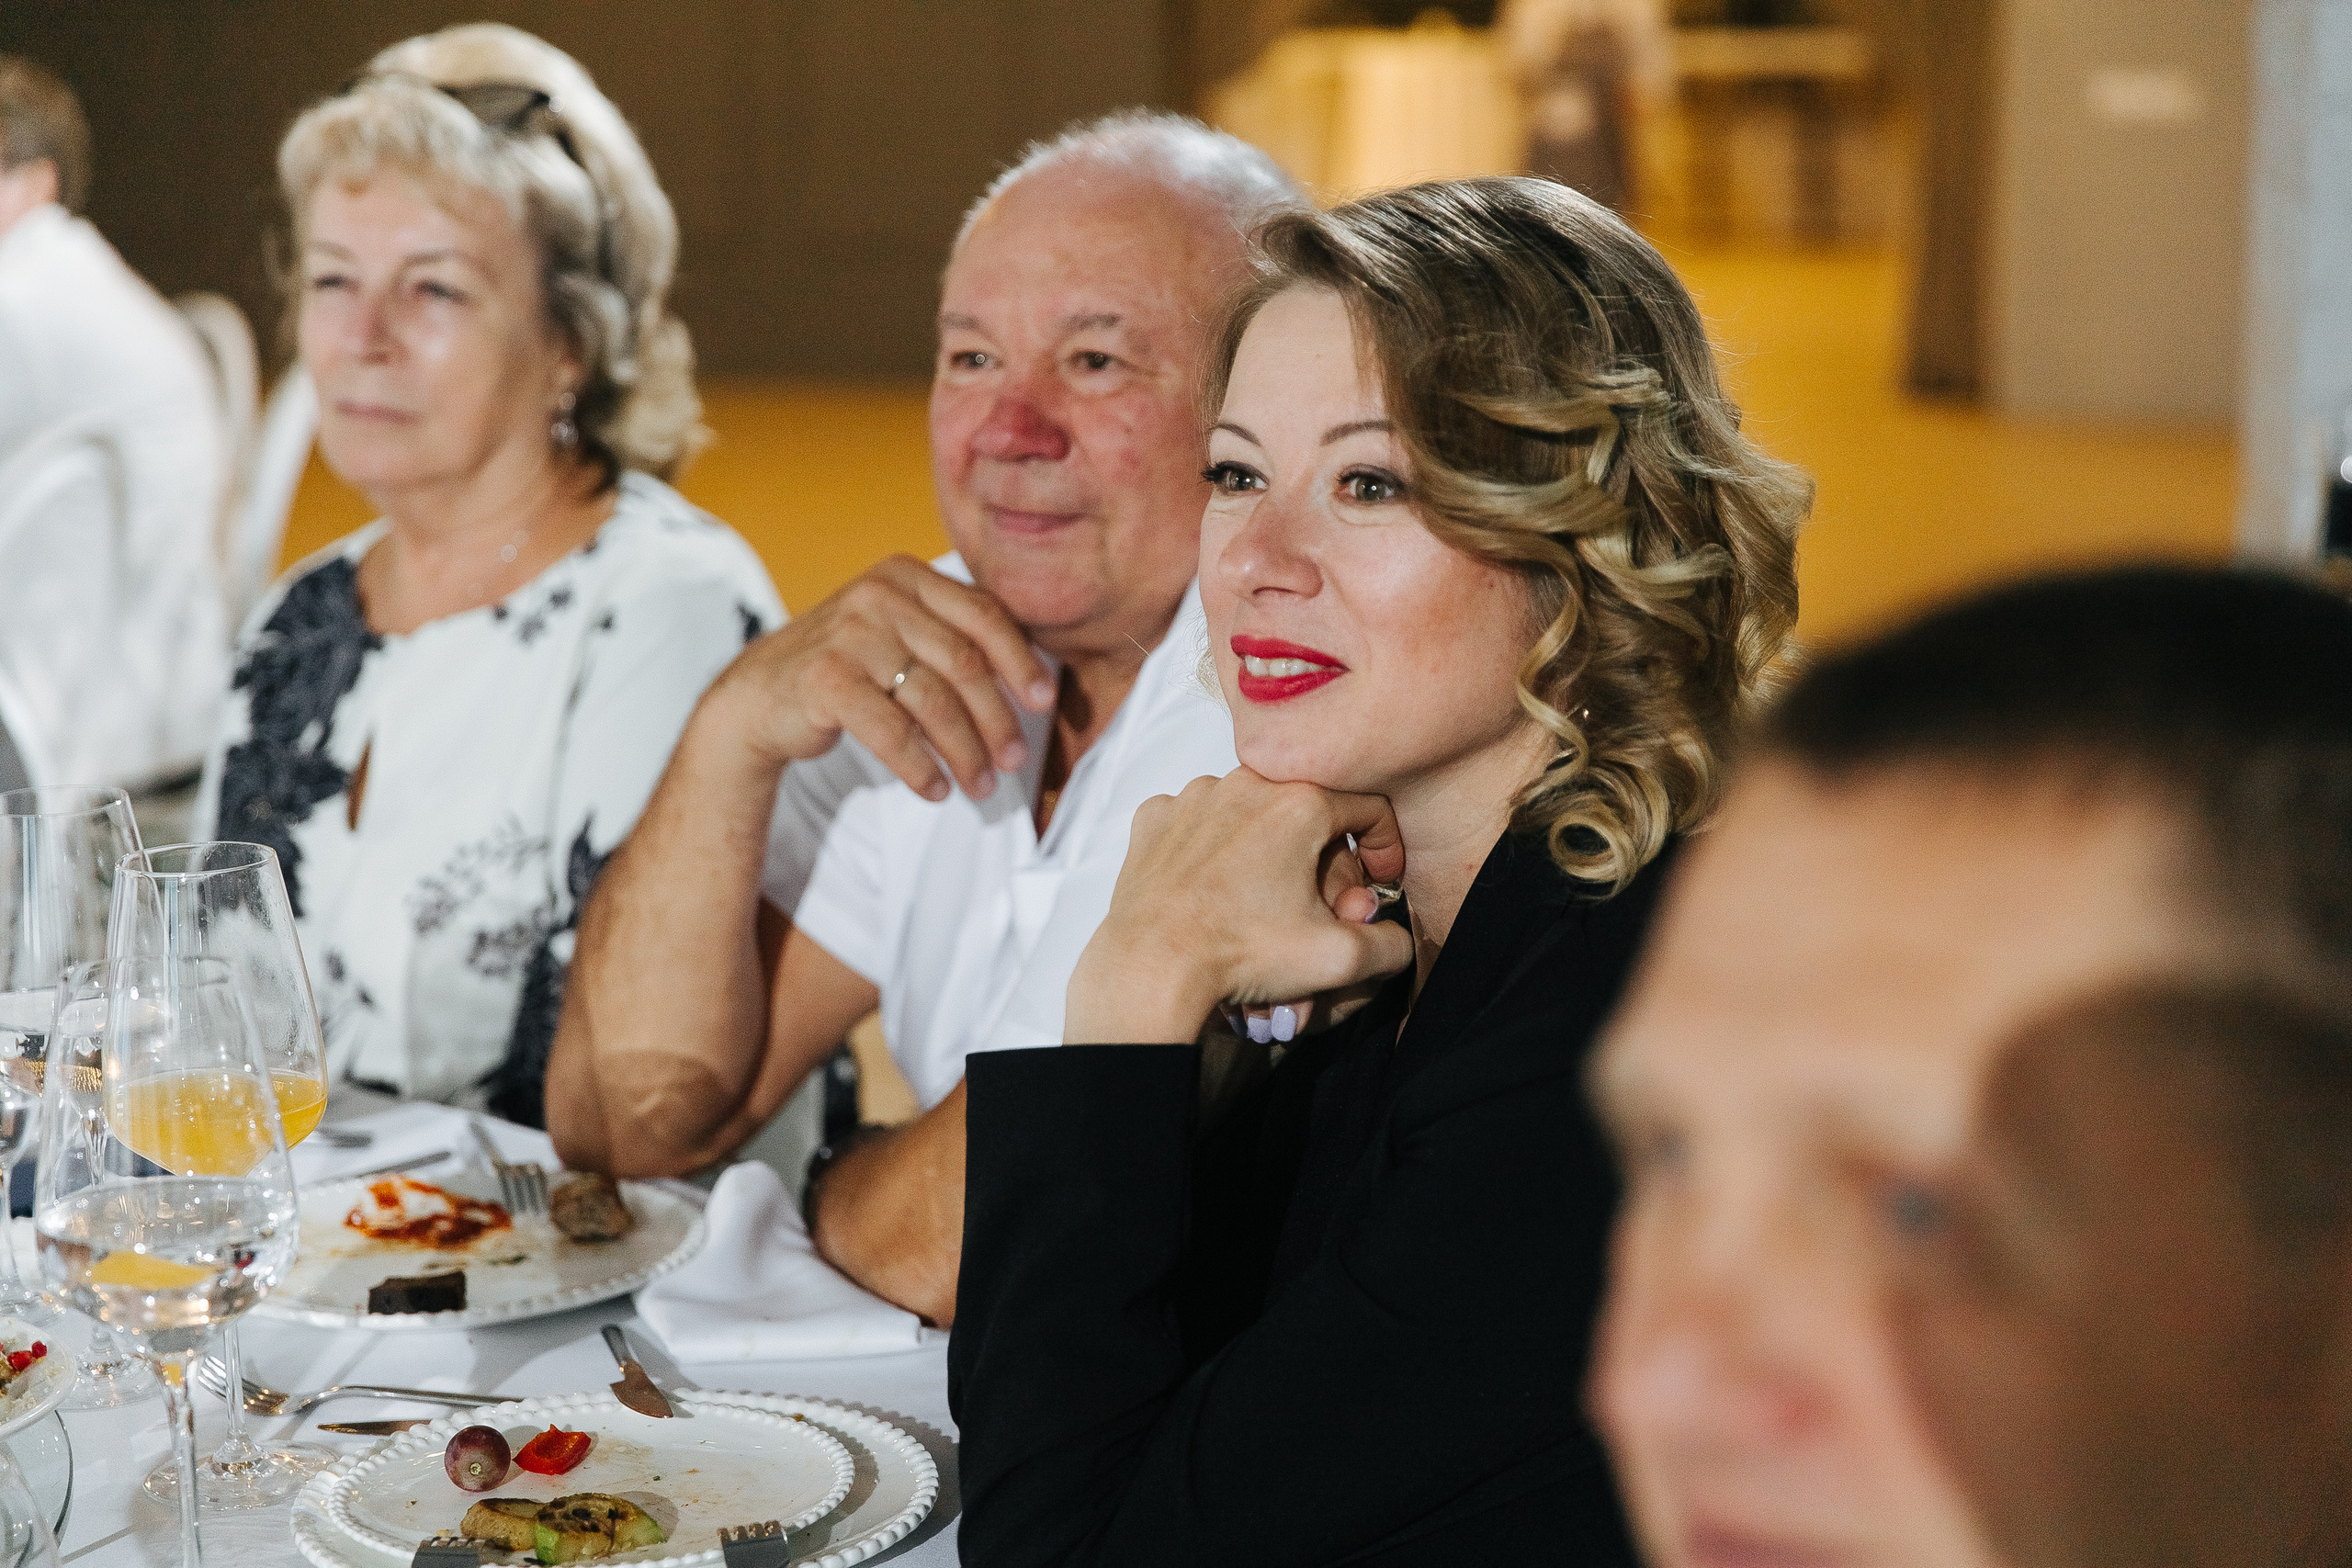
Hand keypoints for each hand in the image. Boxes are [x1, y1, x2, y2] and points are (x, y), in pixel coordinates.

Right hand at [707, 555, 1055, 798]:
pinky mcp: (826, 678)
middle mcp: (880, 595)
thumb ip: (953, 637)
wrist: (760, 696)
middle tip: (1014, 760)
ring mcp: (850, 633)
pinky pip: (893, 732)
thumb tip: (1036, 681)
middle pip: (964, 664)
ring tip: (981, 786)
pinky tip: (937, 789)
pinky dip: (921, 768)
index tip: (1044, 700)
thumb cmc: (847, 667)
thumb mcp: (899, 633)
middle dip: (998, 719)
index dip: (1020, 660)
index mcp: (906, 576)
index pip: (984, 614)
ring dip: (966, 753)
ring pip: (934, 702)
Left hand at [1064, 769, 1414, 1043]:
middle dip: (1321, 862)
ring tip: (1261, 905)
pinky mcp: (1155, 817)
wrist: (1151, 968)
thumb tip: (1395, 937)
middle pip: (1308, 813)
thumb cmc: (1242, 956)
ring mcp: (1194, 796)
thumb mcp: (1339, 959)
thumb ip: (1390, 945)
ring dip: (1267, 852)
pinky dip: (1213, 850)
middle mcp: (1246, 782)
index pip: (1368, 807)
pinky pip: (1199, 822)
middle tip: (1317, 911)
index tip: (1378, 881)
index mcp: (1299, 802)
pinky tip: (1213, 890)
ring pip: (1253, 815)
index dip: (1383, 847)